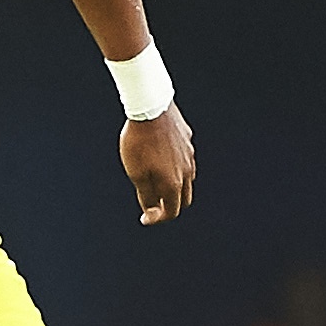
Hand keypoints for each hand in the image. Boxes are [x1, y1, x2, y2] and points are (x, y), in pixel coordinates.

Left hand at [121, 106, 194, 225]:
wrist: (150, 107)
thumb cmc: (138, 141)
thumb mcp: (135, 173)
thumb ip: (145, 195)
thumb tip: (151, 210)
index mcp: (173, 183)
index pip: (172, 211)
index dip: (158, 219)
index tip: (145, 218)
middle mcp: (187, 171)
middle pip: (183, 199)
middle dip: (169, 205)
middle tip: (153, 203)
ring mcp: (189, 154)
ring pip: (186, 178)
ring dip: (173, 185)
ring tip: (154, 179)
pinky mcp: (187, 139)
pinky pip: (183, 158)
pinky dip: (174, 165)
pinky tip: (159, 155)